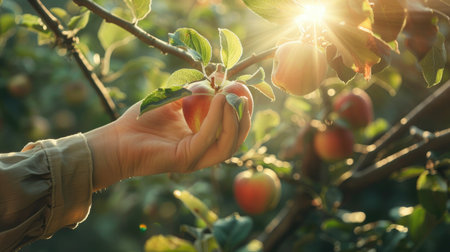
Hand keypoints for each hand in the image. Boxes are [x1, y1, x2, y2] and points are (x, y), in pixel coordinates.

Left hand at [86, 94, 250, 190]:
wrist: (116, 139)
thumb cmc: (141, 120)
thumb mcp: (173, 99)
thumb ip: (195, 91)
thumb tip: (217, 78)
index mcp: (202, 140)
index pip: (232, 130)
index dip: (242, 111)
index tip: (242, 89)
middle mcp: (203, 152)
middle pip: (236, 140)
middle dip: (244, 117)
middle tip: (243, 94)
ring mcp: (196, 158)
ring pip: (228, 144)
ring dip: (234, 118)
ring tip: (232, 95)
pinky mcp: (186, 159)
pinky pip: (208, 138)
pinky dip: (217, 118)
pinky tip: (218, 100)